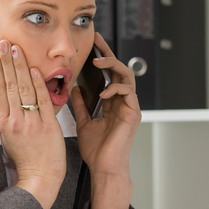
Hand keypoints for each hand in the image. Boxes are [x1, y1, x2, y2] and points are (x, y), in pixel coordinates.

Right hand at [0, 39, 66, 208]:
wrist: (39, 178)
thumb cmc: (27, 160)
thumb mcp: (10, 138)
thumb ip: (9, 118)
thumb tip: (7, 100)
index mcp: (5, 123)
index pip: (1, 90)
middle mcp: (15, 120)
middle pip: (10, 85)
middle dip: (7, 61)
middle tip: (4, 42)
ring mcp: (30, 122)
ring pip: (24, 89)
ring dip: (20, 67)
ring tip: (16, 49)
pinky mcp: (46, 125)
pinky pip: (42, 100)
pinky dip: (38, 83)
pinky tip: (35, 69)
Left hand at [72, 33, 140, 208]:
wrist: (104, 168)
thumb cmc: (96, 150)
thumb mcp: (84, 122)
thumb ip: (81, 105)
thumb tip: (75, 88)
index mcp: (112, 103)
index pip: (109, 74)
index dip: (102, 57)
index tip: (93, 44)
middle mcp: (123, 102)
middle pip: (120, 69)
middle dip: (108, 53)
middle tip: (98, 41)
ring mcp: (130, 107)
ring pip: (127, 76)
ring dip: (113, 65)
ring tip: (99, 62)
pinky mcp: (134, 113)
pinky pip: (128, 92)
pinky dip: (115, 88)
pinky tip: (103, 92)